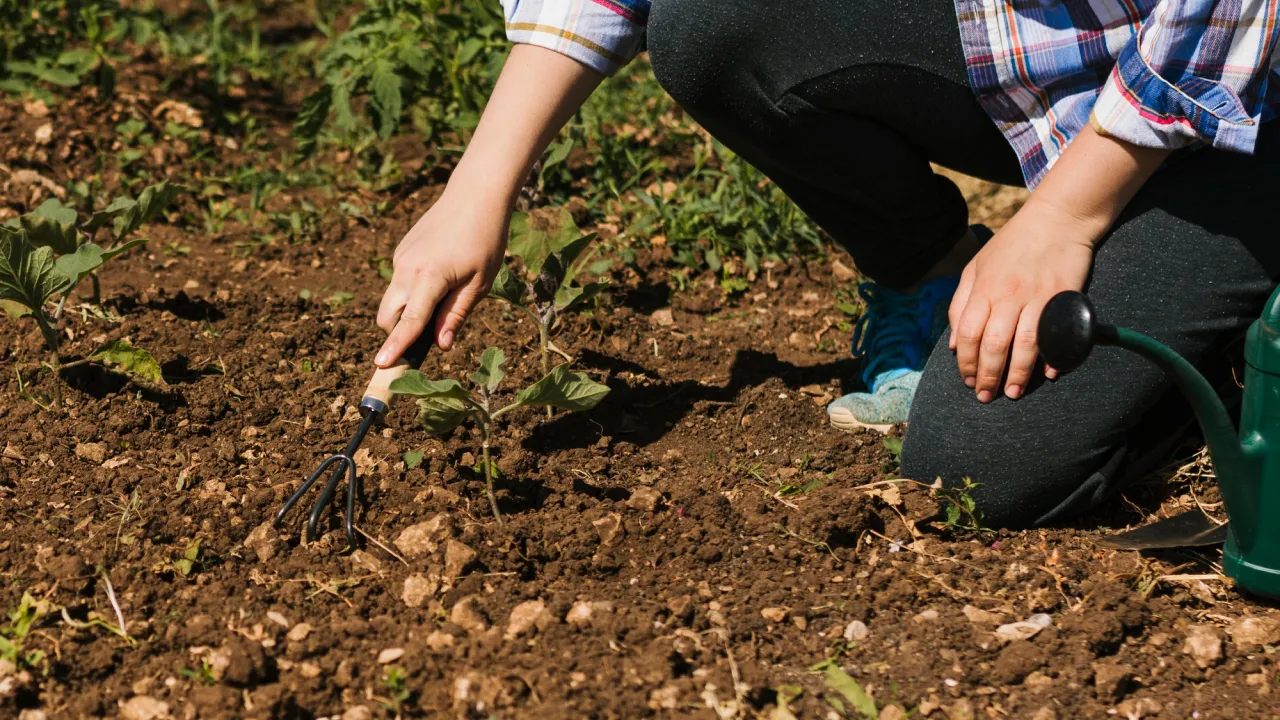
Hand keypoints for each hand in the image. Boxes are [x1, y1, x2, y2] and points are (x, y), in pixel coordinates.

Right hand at [374, 188, 507, 366]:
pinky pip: (400, 282)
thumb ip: (456, 315)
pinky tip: (442, 275)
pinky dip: (412, 292)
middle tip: (427, 337)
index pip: (409, 321)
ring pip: (392, 299)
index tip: (381, 365)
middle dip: (397, 333)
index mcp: (430, 278)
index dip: (396, 346)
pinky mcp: (402, 251)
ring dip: (406, 312)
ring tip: (445, 298)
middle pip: (387, 315)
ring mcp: (401, 258)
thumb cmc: (485, 240)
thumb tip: (440, 346)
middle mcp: (407, 268)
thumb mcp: (479, 283)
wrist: (474, 195)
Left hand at [948, 202, 1095, 401]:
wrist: (1057, 218)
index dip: (965, 362)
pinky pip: (1058, 332)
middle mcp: (1008, 295)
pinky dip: (1054, 355)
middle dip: (988, 376)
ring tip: (1012, 393)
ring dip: (1018, 374)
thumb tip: (953, 343)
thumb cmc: (1012, 245)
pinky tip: (1049, 373)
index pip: (967, 334)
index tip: (967, 380)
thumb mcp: (975, 267)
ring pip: (1025, 344)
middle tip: (986, 396)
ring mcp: (1038, 296)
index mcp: (983, 289)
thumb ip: (960, 304)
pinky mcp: (1065, 296)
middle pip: (994, 345)